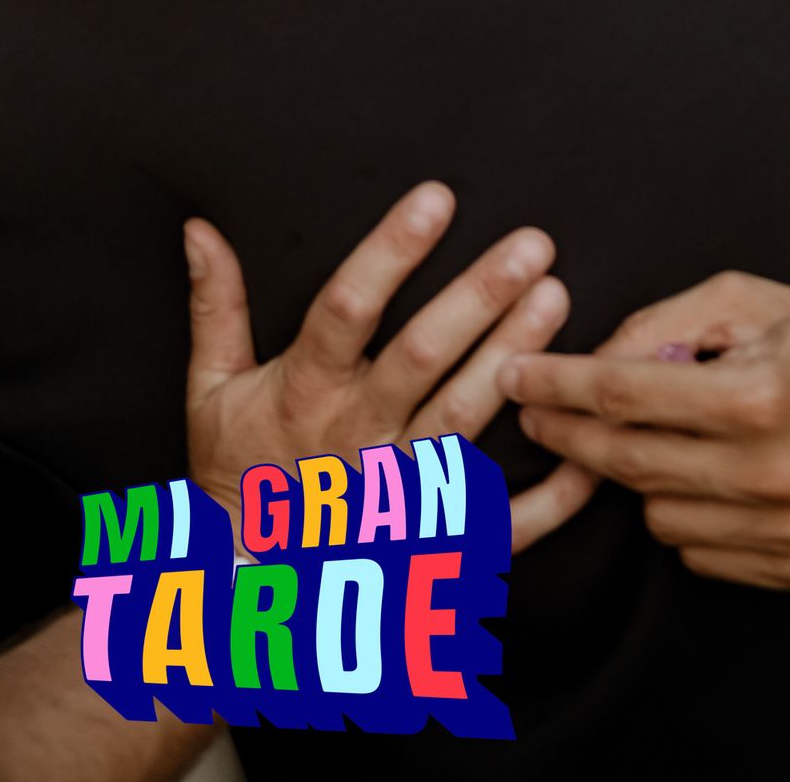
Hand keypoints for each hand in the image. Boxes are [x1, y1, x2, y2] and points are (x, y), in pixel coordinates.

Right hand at [183, 181, 595, 556]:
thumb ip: (216, 305)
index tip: (436, 198)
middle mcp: (355, 436)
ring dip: (512, 358)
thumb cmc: (233, 476)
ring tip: (557, 300)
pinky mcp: (430, 540)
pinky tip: (588, 446)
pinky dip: (550, 491)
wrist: (242, 590)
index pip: (347, 307)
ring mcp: (398, 491)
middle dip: (478, 296)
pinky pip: (498, 519)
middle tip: (532, 244)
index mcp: (304, 391)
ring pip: (464, 419)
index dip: (390, 252)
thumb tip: (201, 228)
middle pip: (421, 357)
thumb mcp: (210, 388)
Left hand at [504, 272, 789, 590]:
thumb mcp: (747, 301)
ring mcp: (783, 531)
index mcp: (757, 395)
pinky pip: (697, 552)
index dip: (556, 384)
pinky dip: (684, 514)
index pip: (623, 395)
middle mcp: (769, 473)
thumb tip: (594, 358)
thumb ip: (663, 323)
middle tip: (532, 412)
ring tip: (655, 435)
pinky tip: (702, 475)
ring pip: (655, 514)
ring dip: (636, 475)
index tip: (514, 375)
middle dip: (565, 434)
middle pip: (627, 462)